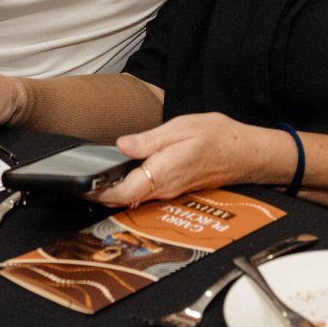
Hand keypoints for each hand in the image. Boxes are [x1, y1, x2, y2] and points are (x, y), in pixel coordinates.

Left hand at [90, 113, 290, 209]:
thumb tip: (122, 145)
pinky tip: (123, 174)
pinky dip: (130, 186)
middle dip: (100, 193)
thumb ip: (149, 140)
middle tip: (80, 182)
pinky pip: (146, 192)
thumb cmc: (220, 138)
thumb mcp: (182, 128)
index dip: (98, 192)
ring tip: (95, 177)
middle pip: (123, 198)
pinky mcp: (175, 188)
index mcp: (163, 172)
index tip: (81, 185)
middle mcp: (164, 188)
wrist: (248, 153)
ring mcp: (170, 191)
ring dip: (114, 190)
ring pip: (134, 196)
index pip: (121, 193)